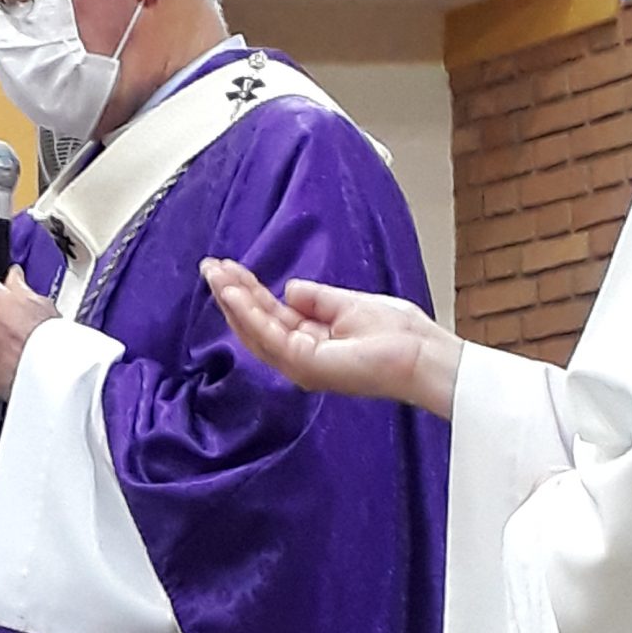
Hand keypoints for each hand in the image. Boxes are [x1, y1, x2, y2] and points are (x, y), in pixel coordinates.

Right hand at [201, 260, 463, 419]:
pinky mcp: (305, 365)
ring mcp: (301, 365)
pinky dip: (248, 313)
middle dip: (231, 294)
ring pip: (255, 331)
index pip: (270, 316)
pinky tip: (233, 292)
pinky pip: (268, 336)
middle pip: (256, 324)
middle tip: (209, 267)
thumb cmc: (399, 335)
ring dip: (233, 301)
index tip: (227, 267)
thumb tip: (289, 288)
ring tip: (214, 274)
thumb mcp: (349, 304)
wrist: (422, 354)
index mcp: (312, 343)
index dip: (248, 290)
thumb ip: (317, 298)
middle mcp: (301, 358)